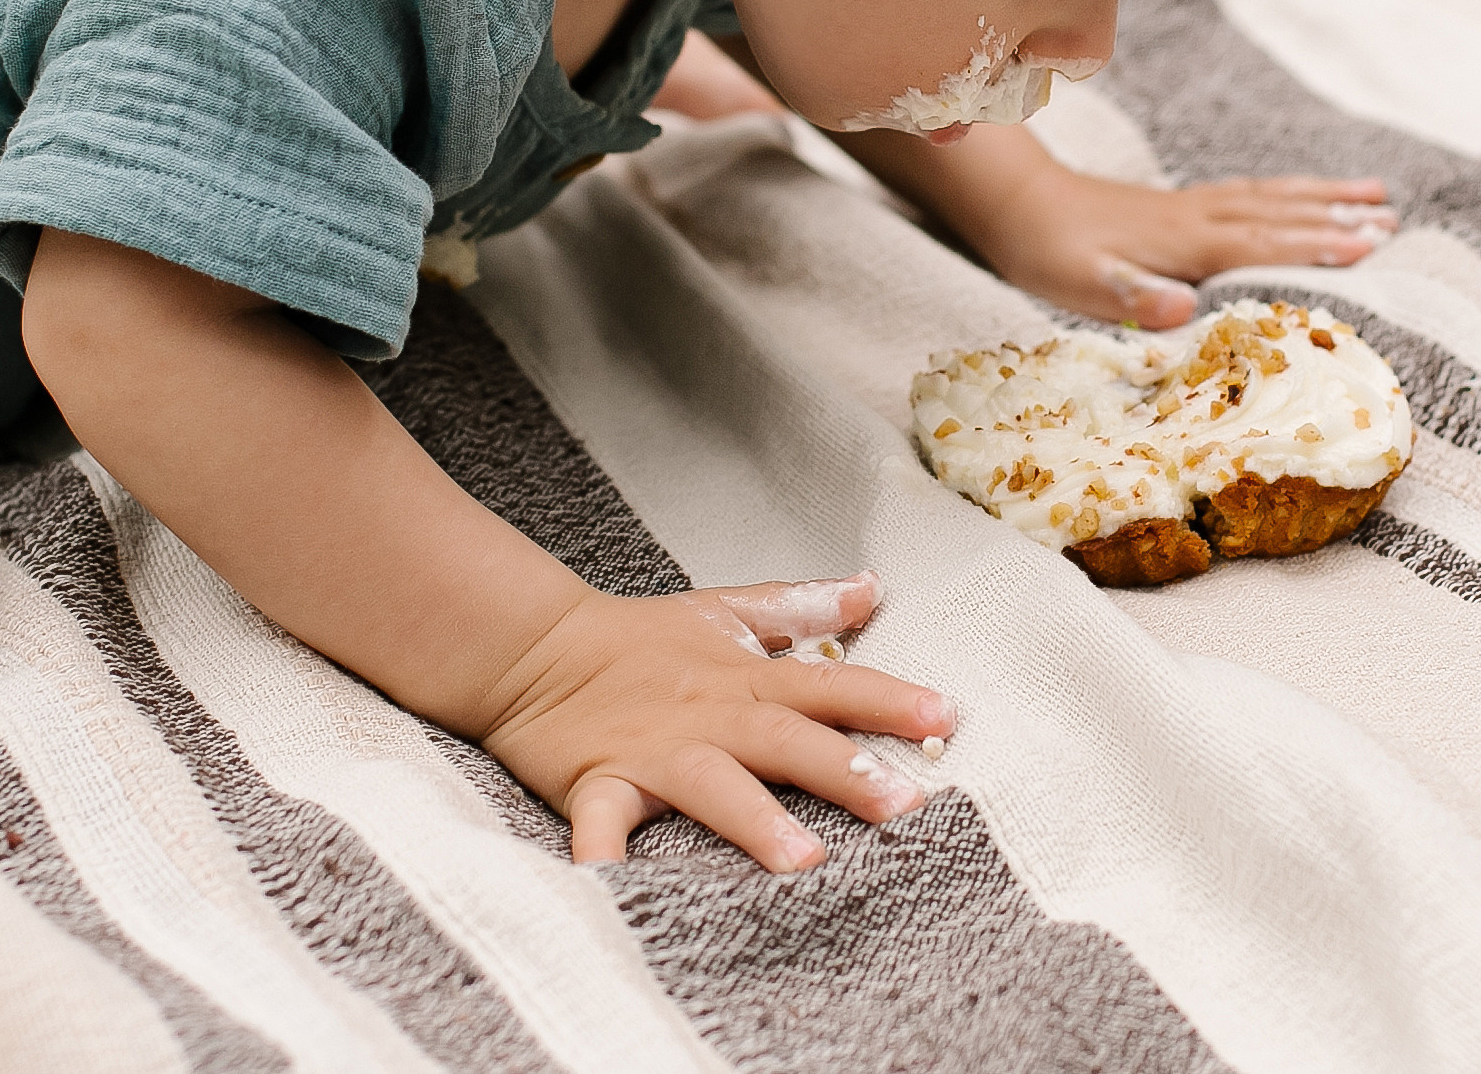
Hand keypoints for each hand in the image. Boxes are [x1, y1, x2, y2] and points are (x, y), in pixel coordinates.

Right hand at [474, 571, 956, 871]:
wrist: (533, 647)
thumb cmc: (636, 639)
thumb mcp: (722, 611)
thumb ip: (800, 607)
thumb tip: (872, 588)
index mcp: (744, 678)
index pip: (829, 685)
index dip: (887, 700)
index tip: (947, 717)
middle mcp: (709, 714)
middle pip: (785, 738)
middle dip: (844, 769)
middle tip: (905, 804)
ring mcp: (654, 751)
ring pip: (712, 783)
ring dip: (755, 820)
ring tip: (804, 860)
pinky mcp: (598, 782)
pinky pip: (602, 823)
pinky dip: (605, 855)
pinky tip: (619, 891)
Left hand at [983, 167, 1398, 327]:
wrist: (1016, 202)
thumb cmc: (1048, 251)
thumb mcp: (1081, 286)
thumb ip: (1132, 296)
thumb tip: (1183, 306)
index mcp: (1184, 242)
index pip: (1263, 244)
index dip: (1315, 246)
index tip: (1369, 247)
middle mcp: (1197, 217)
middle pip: (1280, 215)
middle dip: (1338, 218)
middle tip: (1396, 223)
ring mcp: (1190, 207)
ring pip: (1270, 198)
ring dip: (1322, 196)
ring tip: (1376, 194)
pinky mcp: (1178, 205)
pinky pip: (1249, 195)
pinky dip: (1285, 193)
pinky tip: (1301, 196)